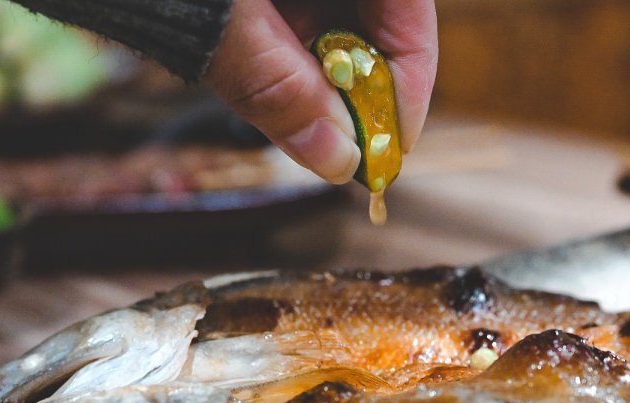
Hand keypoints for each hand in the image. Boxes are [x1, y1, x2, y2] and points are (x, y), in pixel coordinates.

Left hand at [206, 0, 437, 183]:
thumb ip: (276, 85)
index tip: (387, 153)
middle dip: (355, 87)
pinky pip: (293, 7)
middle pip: (375, 19)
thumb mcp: (219, 11)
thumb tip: (335, 161)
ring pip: (333, 15)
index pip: (410, 16)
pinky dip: (281, 42)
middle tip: (335, 148)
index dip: (406, 91)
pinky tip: (259, 67)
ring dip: (314, 69)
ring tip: (289, 111)